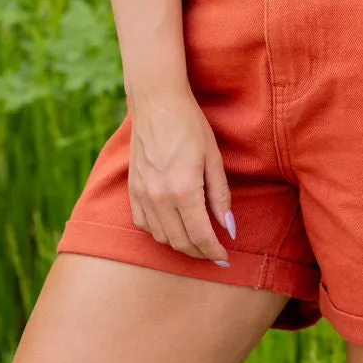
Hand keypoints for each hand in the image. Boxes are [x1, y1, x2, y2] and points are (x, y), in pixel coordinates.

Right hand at [128, 87, 234, 264]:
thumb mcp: (213, 158)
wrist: (157, 103)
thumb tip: (230, 228)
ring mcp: (142, 195)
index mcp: (184, 190)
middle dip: (200, 252)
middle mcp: (160, 198)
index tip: (225, 259)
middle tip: (214, 253)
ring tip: (196, 240)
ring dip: (180, 244)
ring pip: (161, 237)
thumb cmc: (190, 125)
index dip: (214, 252)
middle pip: (181, 242)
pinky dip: (158, 232)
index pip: (201, 235)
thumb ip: (220, 196)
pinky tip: (171, 226)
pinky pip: (143, 224)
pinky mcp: (132, 189)